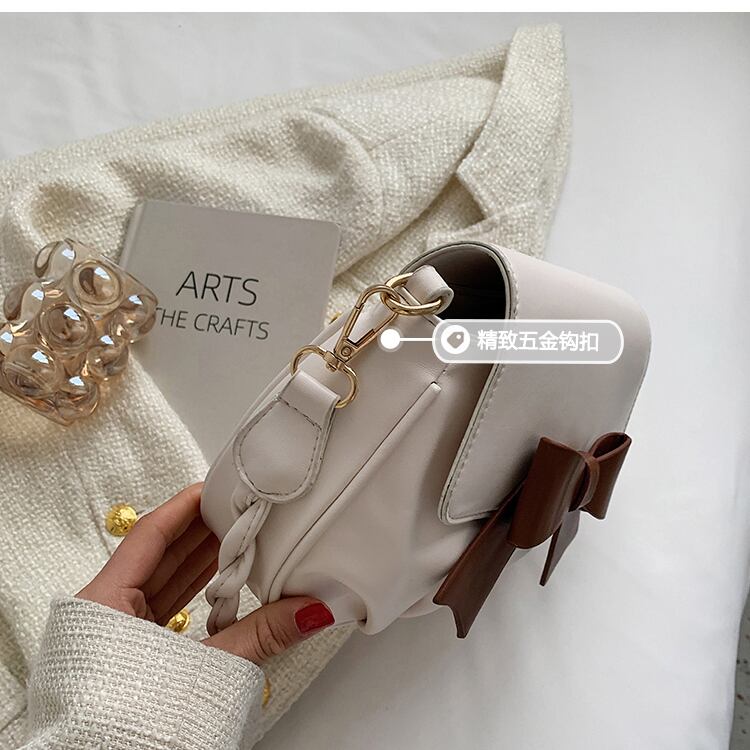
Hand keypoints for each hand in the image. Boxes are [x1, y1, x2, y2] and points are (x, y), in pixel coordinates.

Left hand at [77, 483, 334, 662]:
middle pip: (158, 553)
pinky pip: (162, 608)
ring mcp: (115, 632)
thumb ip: (261, 635)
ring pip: (161, 581)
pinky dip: (194, 594)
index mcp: (105, 601)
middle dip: (202, 531)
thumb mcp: (206, 670)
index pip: (149, 533)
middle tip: (241, 510)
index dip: (187, 505)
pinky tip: (223, 589)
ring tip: (239, 540)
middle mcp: (105, 610)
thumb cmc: (135, 722)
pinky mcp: (128, 654)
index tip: (219, 486)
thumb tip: (316, 607)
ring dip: (200, 561)